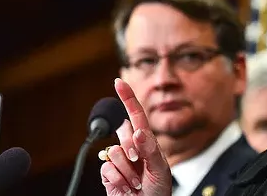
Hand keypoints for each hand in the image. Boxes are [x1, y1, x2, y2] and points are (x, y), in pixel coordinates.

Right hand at [100, 78, 171, 195]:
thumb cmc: (158, 192)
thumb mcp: (161, 170)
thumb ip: (150, 150)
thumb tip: (137, 131)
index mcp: (146, 143)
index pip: (135, 116)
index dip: (127, 98)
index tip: (119, 81)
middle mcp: (131, 148)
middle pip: (122, 135)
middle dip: (131, 151)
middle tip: (141, 167)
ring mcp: (118, 161)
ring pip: (113, 153)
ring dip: (127, 171)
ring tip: (136, 183)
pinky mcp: (108, 174)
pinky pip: (106, 169)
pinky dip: (118, 180)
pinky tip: (126, 188)